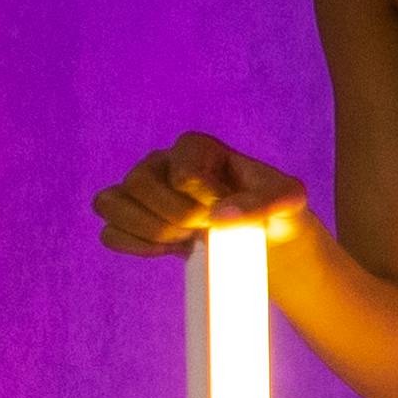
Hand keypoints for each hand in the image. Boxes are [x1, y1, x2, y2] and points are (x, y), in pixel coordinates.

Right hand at [97, 131, 310, 254]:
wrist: (264, 239)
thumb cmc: (276, 210)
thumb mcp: (288, 201)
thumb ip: (264, 202)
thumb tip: (220, 215)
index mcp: (196, 147)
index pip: (183, 174)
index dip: (206, 201)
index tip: (229, 210)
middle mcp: (161, 162)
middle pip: (137, 182)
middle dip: (175, 215)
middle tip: (203, 228)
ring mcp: (141, 191)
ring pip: (108, 203)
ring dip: (149, 230)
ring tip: (185, 238)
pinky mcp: (131, 220)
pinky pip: (108, 233)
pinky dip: (135, 246)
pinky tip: (169, 250)